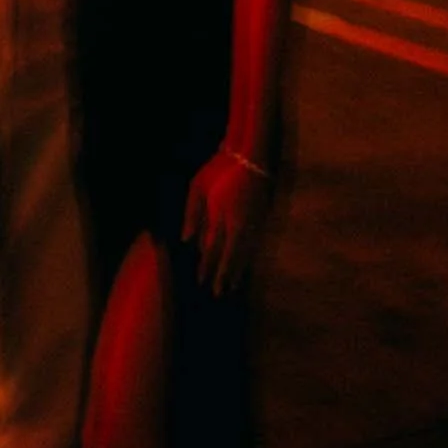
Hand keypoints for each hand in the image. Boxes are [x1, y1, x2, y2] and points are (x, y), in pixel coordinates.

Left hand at [181, 143, 270, 295]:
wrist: (250, 155)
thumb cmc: (220, 169)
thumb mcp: (198, 187)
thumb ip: (192, 214)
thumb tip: (186, 240)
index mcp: (220, 218)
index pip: (212, 250)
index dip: (207, 267)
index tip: (201, 282)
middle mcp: (237, 225)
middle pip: (230, 256)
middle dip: (223, 275)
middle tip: (219, 293)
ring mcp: (252, 223)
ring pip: (244, 253)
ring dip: (238, 270)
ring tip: (234, 286)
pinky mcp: (261, 219)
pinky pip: (254, 244)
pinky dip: (249, 257)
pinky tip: (247, 263)